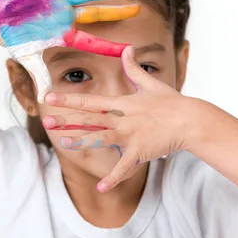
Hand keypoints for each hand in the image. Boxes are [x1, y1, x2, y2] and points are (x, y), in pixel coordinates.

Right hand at [0, 0, 139, 101]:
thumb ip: (40, 78)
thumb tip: (44, 101)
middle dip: (117, 12)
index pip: (93, 42)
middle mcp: (66, 17)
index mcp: (64, 35)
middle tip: (138, 10)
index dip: (111, 47)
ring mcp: (59, 1)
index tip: (130, 50)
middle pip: (97, 15)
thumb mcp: (29, 60)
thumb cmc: (12, 40)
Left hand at [42, 46, 207, 192]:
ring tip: (64, 143)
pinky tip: (101, 188)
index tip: (50, 97)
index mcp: (123, 103)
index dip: (70, 99)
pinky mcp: (141, 151)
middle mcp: (123, 118)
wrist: (191, 120)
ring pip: (102, 138)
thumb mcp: (151, 83)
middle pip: (90, 119)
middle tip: (46, 121)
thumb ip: (134, 68)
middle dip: (67, 120)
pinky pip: (125, 167)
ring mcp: (131, 135)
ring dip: (82, 141)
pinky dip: (113, 178)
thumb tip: (127, 49)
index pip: (91, 100)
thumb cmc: (172, 102)